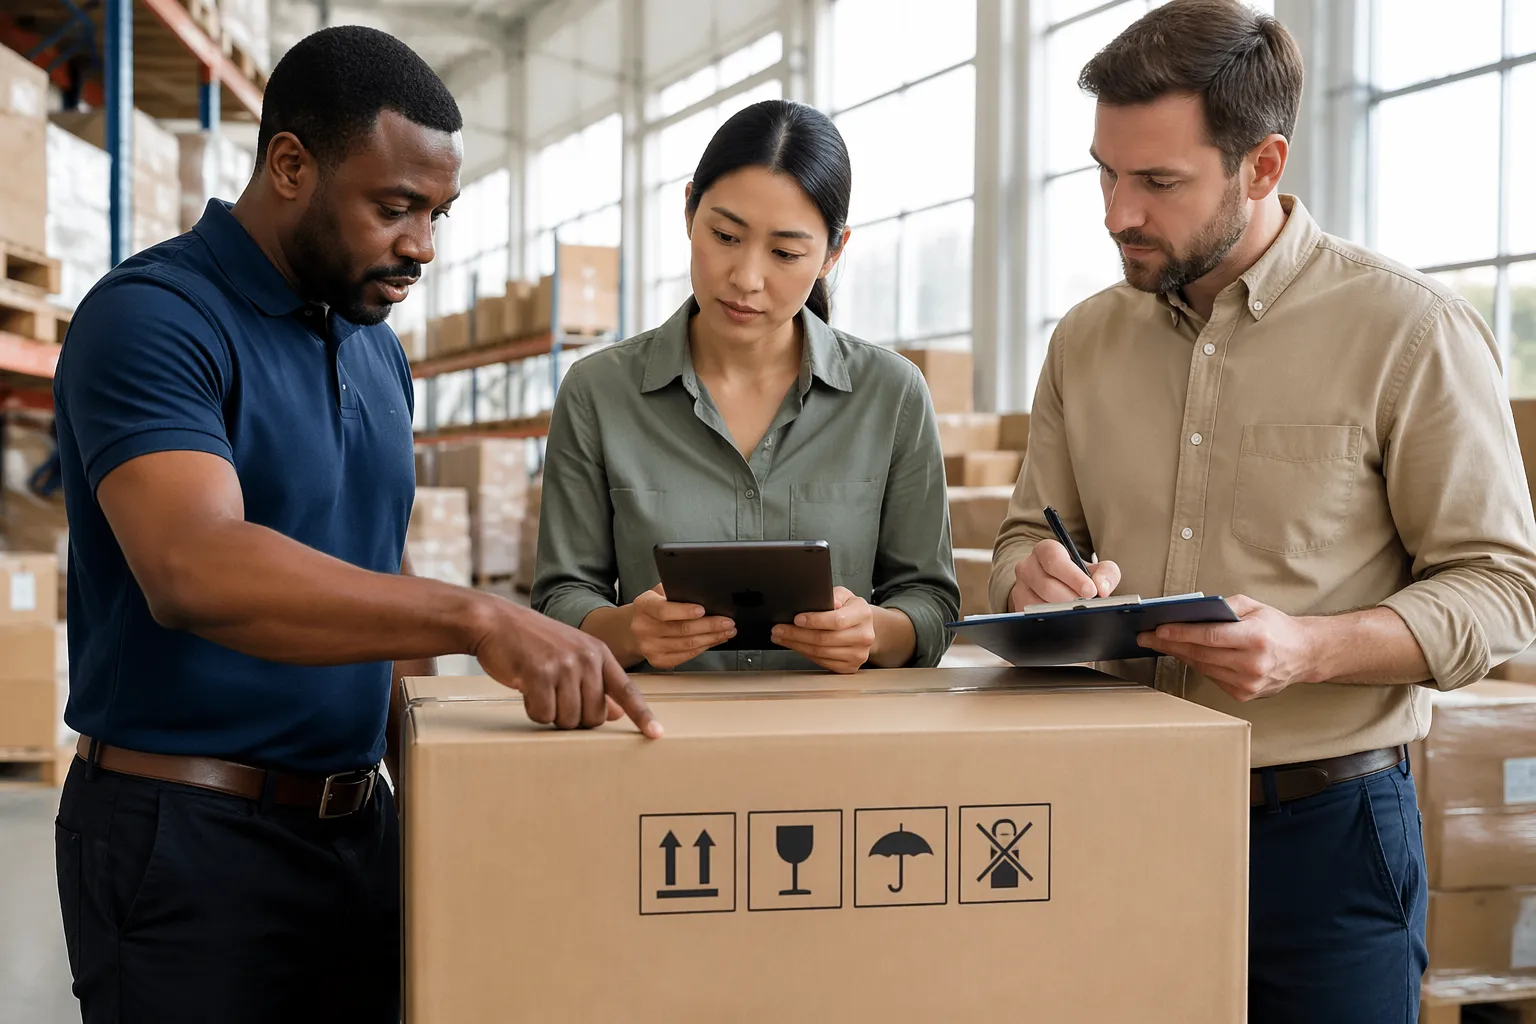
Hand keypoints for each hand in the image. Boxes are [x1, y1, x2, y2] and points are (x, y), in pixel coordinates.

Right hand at [475, 602, 660, 737]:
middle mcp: (586, 659)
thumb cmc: (534, 641)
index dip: (642, 715)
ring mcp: (564, 665)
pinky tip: (527, 689)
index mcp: (599, 654)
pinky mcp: (539, 674)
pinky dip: (533, 710)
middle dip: (574, 717)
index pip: (627, 690)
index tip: (656, 734)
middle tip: (555, 696)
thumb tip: (617, 714)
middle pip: (594, 716)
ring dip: (552, 714)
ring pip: (568, 719)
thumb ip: (596, 683)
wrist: (497, 622)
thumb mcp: (572, 655)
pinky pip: (543, 715)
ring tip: (540, 688)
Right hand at [630, 584, 736, 669]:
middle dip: (709, 626)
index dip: (685, 611)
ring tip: (726, 631)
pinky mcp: (658, 660)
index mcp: (643, 607)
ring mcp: (649, 647)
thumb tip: (702, 592)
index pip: (664, 610)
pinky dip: (703, 648)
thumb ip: (674, 591)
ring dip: (711, 638)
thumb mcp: (658, 593)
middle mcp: (643, 628)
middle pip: (681, 629)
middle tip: (727, 622)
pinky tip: (713, 641)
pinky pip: (685, 656)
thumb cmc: (653, 608)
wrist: (635, 629)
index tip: (703, 610)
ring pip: (687, 644)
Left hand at [771, 587, 875, 673]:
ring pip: (820, 652)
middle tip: (779, 629)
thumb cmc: (850, 610)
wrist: (865, 628)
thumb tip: (825, 601)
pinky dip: (805, 654)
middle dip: (796, 634)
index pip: (836, 620)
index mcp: (862, 615)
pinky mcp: (850, 667)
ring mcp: (858, 654)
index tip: (796, 619)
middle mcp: (864, 636)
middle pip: (824, 639)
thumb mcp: (844, 595)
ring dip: (797, 645)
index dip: (814, 621)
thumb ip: (834, 596)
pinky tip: (796, 646)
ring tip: (782, 637)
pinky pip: (822, 662)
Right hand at [1009, 539, 1120, 610]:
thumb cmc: (1076, 577)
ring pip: (1037, 603)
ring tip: (1077, 614)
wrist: (1057, 586)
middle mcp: (1027, 566)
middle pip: (1047, 585)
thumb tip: (1102, 589)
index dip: (1073, 576)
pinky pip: (1031, 617)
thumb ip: (1106, 573)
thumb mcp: (1094, 569)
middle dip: (1070, 599)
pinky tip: (1064, 622)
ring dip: (1060, 612)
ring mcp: (1019, 587)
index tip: (1090, 591)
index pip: (1054, 559)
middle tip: (1087, 607)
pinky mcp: (1017, 606)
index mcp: (1045, 550)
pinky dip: (1050, 621)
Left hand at [1136, 595, 1311, 702]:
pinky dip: (1197, 665)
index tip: (1158, 630)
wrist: (1304, 654)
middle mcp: (1253, 664)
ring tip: (1160, 644)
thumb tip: (1192, 610)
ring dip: (1179, 655)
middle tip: (1147, 637)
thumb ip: (1225, 606)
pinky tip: (1185, 654)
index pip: (1210, 636)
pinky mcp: (1243, 694)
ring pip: (1202, 667)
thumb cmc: (1277, 627)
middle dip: (1170, 644)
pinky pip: (1211, 677)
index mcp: (1256, 638)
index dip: (1181, 633)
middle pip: (1201, 654)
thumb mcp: (1254, 606)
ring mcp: (1248, 683)